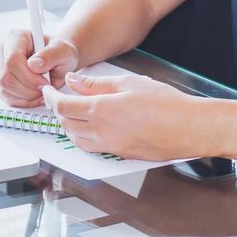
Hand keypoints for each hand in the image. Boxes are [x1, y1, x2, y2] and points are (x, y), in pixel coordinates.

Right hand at [0, 30, 79, 107]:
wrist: (58, 60)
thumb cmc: (60, 52)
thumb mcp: (63, 50)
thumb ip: (51, 55)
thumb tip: (33, 65)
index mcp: (16, 37)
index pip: (12, 59)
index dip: (28, 76)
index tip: (45, 82)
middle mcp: (2, 50)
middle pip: (5, 77)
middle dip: (28, 89)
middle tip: (44, 88)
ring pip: (4, 89)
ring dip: (26, 96)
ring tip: (42, 91)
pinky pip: (6, 97)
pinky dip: (23, 101)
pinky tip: (35, 95)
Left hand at [44, 72, 198, 160]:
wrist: (188, 128)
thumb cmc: (165, 103)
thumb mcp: (128, 83)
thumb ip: (96, 84)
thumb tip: (73, 81)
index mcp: (100, 111)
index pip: (62, 107)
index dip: (50, 98)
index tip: (48, 91)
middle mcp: (101, 133)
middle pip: (65, 124)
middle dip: (57, 111)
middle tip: (57, 98)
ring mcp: (110, 147)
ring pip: (76, 140)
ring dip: (68, 126)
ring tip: (72, 111)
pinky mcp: (120, 155)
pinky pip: (91, 147)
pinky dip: (83, 136)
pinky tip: (91, 125)